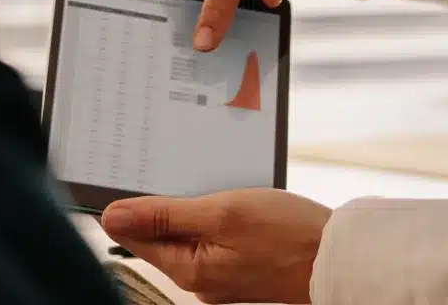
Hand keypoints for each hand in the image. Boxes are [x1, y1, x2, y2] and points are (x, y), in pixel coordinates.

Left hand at [101, 188, 332, 304]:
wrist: (335, 256)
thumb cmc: (286, 233)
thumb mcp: (222, 212)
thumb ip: (166, 214)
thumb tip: (112, 215)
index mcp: (187, 269)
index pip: (135, 237)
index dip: (127, 206)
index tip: (125, 174)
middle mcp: (198, 279)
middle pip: (160, 237)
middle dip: (163, 204)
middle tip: (175, 167)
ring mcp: (220, 275)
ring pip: (189, 235)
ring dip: (194, 208)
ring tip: (215, 184)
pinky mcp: (239, 267)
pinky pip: (212, 239)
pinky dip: (216, 217)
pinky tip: (234, 202)